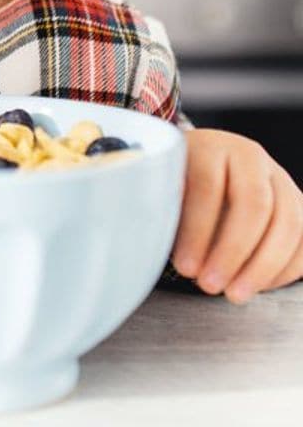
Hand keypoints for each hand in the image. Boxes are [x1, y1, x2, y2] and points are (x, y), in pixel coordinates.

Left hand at [171, 128, 302, 303]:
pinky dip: (283, 270)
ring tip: (233, 294)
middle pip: (255, 204)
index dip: (197, 230)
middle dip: (232, 251)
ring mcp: (282, 180)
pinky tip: (256, 286)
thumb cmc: (180, 179)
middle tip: (209, 284)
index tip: (184, 266)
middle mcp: (252, 157)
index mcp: (212, 146)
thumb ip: (162, 202)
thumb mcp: (163, 182)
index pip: (208, 185)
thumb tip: (152, 233)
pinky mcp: (300, 206)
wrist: (208, 166)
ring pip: (288, 225)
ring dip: (261, 267)